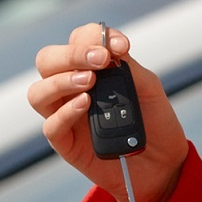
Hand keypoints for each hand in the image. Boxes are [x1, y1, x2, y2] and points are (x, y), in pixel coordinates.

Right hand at [29, 23, 189, 201]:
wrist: (163, 164)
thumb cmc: (154, 122)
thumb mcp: (148, 88)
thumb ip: (127, 67)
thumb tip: (109, 48)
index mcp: (90, 68)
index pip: (77, 40)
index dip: (93, 36)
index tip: (120, 46)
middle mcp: (71, 87)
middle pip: (47, 60)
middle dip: (71, 54)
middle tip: (100, 60)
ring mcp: (65, 115)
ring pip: (38, 92)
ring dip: (61, 80)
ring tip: (89, 81)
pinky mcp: (66, 143)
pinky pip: (51, 125)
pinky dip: (66, 112)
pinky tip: (86, 104)